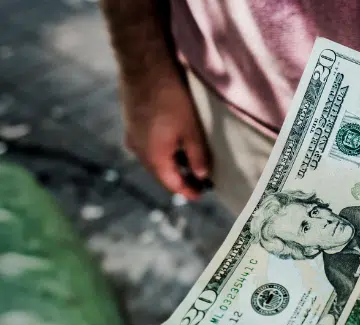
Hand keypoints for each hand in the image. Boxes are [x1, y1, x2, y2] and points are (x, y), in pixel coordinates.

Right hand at [120, 71, 209, 200]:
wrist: (144, 67)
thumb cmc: (171, 99)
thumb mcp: (191, 130)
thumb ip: (197, 156)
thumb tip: (202, 176)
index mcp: (153, 157)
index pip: (171, 183)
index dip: (187, 191)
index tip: (200, 195)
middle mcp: (138, 151)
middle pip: (160, 173)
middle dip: (179, 179)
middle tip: (197, 182)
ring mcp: (131, 137)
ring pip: (153, 159)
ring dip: (170, 165)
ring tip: (188, 165)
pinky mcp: (130, 124)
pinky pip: (147, 146)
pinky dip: (161, 151)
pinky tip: (173, 144)